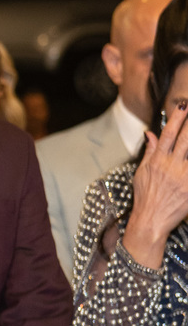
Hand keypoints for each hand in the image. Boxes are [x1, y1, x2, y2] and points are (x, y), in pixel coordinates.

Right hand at [126, 102, 187, 266]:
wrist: (151, 220)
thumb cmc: (145, 197)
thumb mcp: (141, 172)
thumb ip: (149, 152)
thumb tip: (150, 134)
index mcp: (157, 161)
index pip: (167, 135)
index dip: (176, 119)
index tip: (183, 105)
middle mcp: (171, 166)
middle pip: (185, 139)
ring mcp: (183, 176)